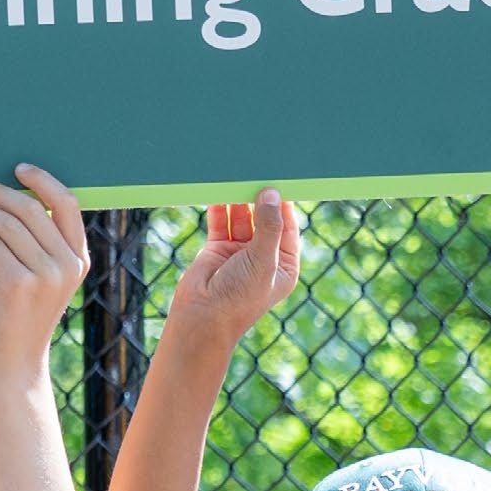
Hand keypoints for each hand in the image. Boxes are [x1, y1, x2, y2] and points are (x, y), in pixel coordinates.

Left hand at [0, 165, 88, 379]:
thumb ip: (41, 247)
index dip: (43, 180)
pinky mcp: (16, 283)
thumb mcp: (43, 282)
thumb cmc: (22, 321)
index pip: (67, 204)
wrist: (14, 366)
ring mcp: (44, 275)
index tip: (18, 168)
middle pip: (31, 208)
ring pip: (7, 222)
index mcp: (78, 260)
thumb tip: (13, 199)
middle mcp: (66, 266)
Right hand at [162, 188, 299, 352]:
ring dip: (240, 199)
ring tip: (238, 176)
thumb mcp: (263, 260)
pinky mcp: (217, 248)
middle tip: (258, 171)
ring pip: (242, 217)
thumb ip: (269, 225)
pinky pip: (221, 221)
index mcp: (283, 265)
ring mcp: (240, 252)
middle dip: (261, 197)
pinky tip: (219, 189)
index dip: (285, 204)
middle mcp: (263, 257)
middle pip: (265, 218)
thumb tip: (272, 193)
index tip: (281, 179)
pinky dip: (220, 206)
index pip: (288, 227)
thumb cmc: (239, 297)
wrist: (202, 318)